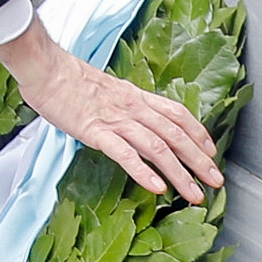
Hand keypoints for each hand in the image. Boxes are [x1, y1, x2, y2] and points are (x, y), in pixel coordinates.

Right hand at [0, 21, 224, 203]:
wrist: (45, 67)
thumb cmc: (66, 78)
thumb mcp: (103, 88)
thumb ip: (120, 102)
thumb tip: (130, 117)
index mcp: (135, 96)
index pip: (177, 113)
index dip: (198, 132)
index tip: (211, 150)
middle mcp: (132, 107)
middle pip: (176, 134)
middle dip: (199, 160)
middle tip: (216, 181)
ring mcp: (115, 119)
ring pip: (158, 148)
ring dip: (180, 173)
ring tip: (194, 194)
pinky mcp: (96, 131)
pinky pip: (125, 154)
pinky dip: (144, 172)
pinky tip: (157, 187)